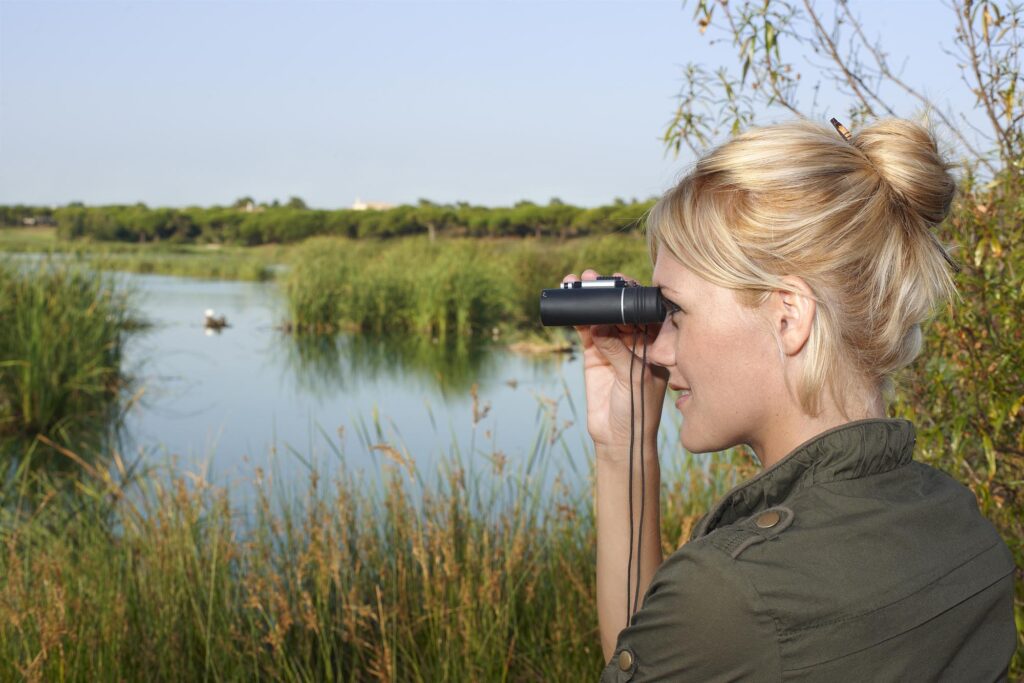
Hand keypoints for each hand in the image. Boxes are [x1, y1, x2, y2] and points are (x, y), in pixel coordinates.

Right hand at [563, 269, 667, 453]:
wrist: (619, 438)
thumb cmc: (640, 410)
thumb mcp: (634, 378)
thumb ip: (618, 352)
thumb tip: (599, 327)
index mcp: (655, 343)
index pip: (644, 311)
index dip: (632, 294)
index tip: (621, 280)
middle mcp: (635, 341)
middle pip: (620, 309)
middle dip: (607, 293)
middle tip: (593, 277)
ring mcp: (613, 347)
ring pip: (601, 317)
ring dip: (588, 301)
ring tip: (574, 283)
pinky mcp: (594, 356)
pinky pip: (585, 332)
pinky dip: (577, 319)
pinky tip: (568, 307)